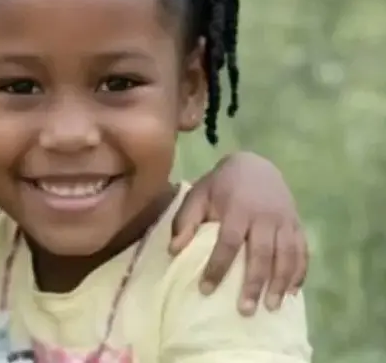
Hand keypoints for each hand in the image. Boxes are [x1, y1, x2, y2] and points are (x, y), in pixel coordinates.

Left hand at [170, 152, 307, 315]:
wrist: (256, 164)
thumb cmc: (221, 185)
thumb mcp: (198, 194)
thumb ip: (185, 221)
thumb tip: (173, 251)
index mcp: (238, 209)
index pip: (228, 242)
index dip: (217, 267)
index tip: (206, 290)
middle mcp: (265, 216)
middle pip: (261, 254)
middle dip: (254, 284)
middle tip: (246, 311)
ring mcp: (285, 220)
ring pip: (286, 255)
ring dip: (280, 283)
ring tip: (272, 307)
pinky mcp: (297, 224)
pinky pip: (303, 251)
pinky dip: (299, 272)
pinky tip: (292, 292)